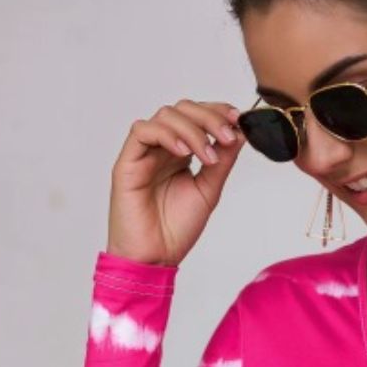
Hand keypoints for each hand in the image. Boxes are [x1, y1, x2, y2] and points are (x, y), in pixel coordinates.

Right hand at [106, 99, 247, 267]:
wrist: (156, 257)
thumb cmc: (176, 229)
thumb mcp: (209, 190)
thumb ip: (223, 161)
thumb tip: (240, 132)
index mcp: (180, 153)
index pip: (197, 116)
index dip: (217, 111)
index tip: (238, 119)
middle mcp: (161, 148)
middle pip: (182, 109)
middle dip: (209, 117)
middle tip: (227, 136)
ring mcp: (144, 153)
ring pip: (165, 116)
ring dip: (192, 129)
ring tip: (209, 156)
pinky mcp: (127, 163)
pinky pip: (141, 132)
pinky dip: (166, 135)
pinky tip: (183, 153)